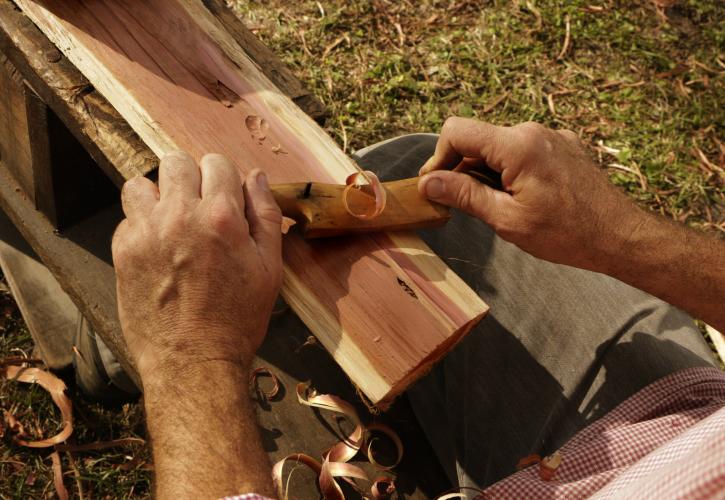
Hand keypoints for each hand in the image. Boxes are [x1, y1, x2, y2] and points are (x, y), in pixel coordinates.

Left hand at [112, 152, 282, 385]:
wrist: (194, 360)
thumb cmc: (238, 318)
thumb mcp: (270, 268)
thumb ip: (266, 215)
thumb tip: (257, 178)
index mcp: (221, 216)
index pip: (217, 163)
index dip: (223, 177)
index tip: (224, 196)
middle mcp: (181, 216)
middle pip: (176, 162)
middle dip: (191, 177)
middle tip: (199, 205)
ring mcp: (146, 232)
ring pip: (141, 183)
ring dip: (158, 195)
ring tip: (172, 220)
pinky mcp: (123, 251)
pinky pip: (127, 217)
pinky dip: (142, 224)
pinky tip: (158, 247)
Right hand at [418, 117, 643, 270]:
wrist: (620, 236)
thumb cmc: (567, 234)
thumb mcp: (506, 219)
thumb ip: (464, 195)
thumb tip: (429, 183)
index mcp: (518, 145)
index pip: (457, 131)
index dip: (438, 157)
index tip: (435, 186)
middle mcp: (533, 131)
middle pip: (477, 139)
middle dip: (462, 168)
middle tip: (461, 205)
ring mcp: (551, 136)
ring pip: (499, 146)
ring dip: (486, 172)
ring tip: (497, 207)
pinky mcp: (562, 146)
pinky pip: (522, 150)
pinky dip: (509, 169)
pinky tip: (521, 198)